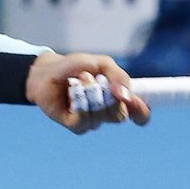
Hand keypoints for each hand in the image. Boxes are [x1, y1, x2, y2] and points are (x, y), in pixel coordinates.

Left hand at [27, 53, 150, 134]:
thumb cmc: (76, 67)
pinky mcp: (74, 124)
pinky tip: (74, 93)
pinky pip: (84, 121)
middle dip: (109, 97)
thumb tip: (126, 95)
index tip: (136, 103)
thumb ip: (118, 76)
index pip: (138, 114)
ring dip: (91, 94)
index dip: (141, 112)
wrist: (48, 70)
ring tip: (81, 80)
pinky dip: (80, 104)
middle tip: (97, 80)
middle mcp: (106, 112)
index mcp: (118, 99)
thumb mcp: (102, 64)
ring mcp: (91, 120)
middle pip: (120, 115)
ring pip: (101, 116)